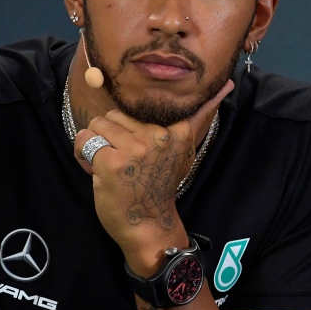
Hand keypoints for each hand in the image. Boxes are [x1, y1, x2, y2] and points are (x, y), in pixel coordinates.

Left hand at [75, 81, 232, 273]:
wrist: (149, 225)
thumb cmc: (159, 187)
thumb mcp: (182, 150)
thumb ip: (196, 119)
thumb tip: (228, 84)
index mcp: (177, 131)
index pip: (160, 102)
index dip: (144, 115)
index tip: (164, 118)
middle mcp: (159, 136)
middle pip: (117, 113)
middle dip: (112, 134)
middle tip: (123, 159)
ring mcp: (135, 148)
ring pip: (99, 123)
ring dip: (96, 143)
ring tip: (110, 163)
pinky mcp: (111, 161)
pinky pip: (85, 140)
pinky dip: (83, 154)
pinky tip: (96, 170)